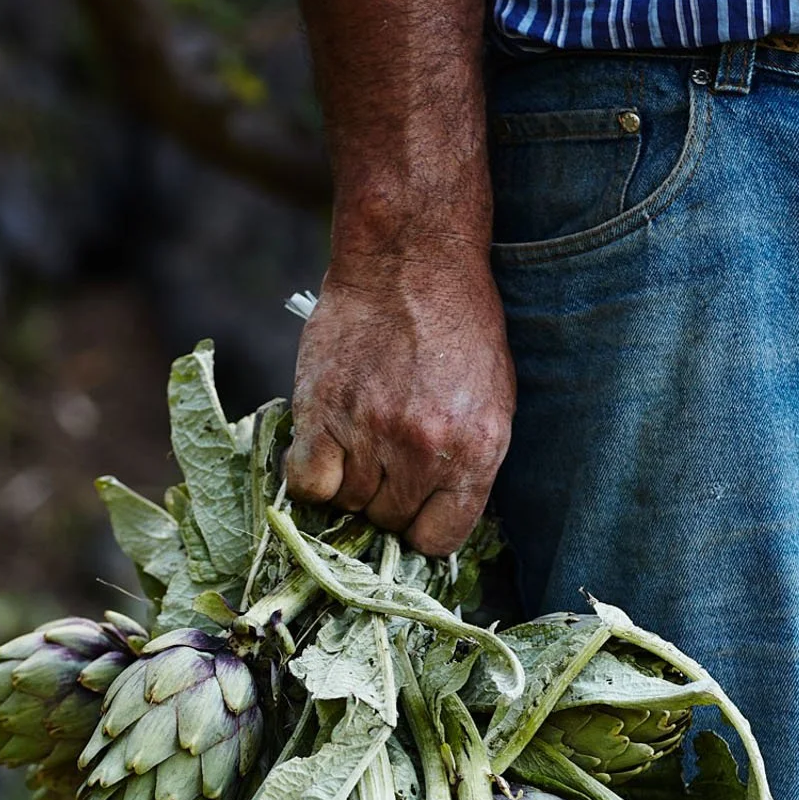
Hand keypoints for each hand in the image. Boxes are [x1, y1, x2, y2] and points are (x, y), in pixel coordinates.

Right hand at [286, 245, 514, 555]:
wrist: (411, 259)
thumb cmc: (458, 327)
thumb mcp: (493, 401)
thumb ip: (469, 464)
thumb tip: (437, 518)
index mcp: (476, 451)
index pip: (439, 540)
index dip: (422, 528)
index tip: (414, 510)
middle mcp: (423, 450)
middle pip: (389, 522)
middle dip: (386, 500)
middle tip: (384, 460)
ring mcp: (369, 432)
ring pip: (346, 504)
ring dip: (349, 482)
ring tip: (357, 441)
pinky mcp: (321, 412)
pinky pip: (305, 483)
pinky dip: (311, 474)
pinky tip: (324, 447)